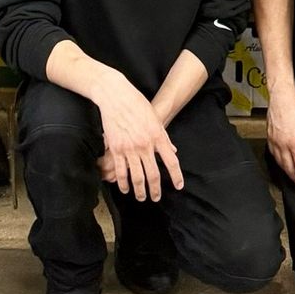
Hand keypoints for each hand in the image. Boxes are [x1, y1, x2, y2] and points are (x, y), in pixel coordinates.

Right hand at [92, 72, 182, 201]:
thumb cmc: (136, 104)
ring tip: (141, 197)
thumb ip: (164, 137)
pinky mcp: (116, 148)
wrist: (115, 96)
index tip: (179, 186)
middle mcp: (145, 144)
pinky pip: (120, 171)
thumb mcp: (155, 118)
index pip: (171, 161)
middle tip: (156, 198)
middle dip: (155, 190)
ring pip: (137, 177)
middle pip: (153, 174)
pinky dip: (123, 183)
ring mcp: (129, 148)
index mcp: (157, 136)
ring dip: (140, 191)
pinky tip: (125, 188)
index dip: (176, 176)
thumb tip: (173, 152)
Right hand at [266, 78, 294, 189]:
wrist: (281, 95)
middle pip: (289, 168)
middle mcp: (282, 144)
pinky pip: (273, 154)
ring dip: (288, 173)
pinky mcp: (269, 136)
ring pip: (280, 163)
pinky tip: (282, 163)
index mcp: (294, 143)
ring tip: (294, 177)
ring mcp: (274, 141)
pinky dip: (279, 163)